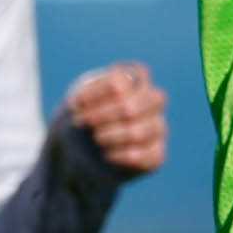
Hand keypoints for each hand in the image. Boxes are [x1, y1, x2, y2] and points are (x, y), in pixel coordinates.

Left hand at [59, 62, 170, 178]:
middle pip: (130, 107)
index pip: (119, 82)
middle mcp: (152, 99)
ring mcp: (157, 126)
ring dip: (111, 136)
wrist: (85, 147)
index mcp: (136, 77)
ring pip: (138, 132)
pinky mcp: (157, 152)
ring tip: (96, 138)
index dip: (94, 94)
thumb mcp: (80, 100)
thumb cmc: (85, 114)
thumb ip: (88, 97)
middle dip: (102, 117)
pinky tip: (107, 154)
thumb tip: (95, 107)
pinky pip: (146, 156)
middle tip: (84, 123)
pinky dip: (123, 155)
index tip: (74, 105)